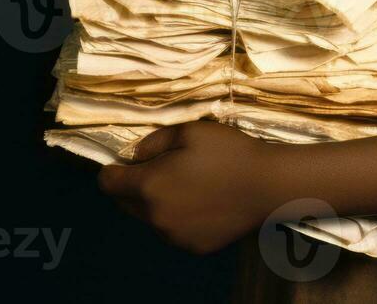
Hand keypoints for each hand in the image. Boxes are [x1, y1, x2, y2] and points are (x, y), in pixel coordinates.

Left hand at [97, 121, 274, 254]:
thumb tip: (135, 155)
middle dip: (133, 187)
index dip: (112, 170)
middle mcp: (154, 216)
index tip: (125, 162)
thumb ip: (155, 141)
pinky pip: (174, 231)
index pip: (108, 183)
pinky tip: (204, 203)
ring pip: (150, 219)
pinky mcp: (192, 246)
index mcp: (149, 185)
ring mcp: (173, 235)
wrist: (268, 185)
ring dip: (157, 204)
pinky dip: (179, 218)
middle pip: (125, 204)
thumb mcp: (191, 131)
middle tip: (161, 169)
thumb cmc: (230, 152)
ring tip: (189, 186)